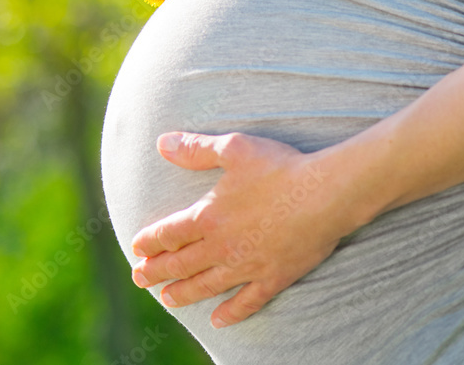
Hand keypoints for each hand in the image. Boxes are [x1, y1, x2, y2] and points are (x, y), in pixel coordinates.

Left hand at [130, 131, 357, 328]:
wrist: (328, 193)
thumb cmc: (279, 166)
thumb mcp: (232, 149)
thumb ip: (195, 149)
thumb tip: (161, 142)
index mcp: (207, 217)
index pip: (168, 234)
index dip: (149, 242)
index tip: (136, 249)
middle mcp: (221, 246)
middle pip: (180, 263)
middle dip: (156, 272)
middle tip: (139, 278)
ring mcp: (247, 265)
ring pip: (206, 285)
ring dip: (183, 293)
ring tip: (167, 299)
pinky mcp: (274, 277)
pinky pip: (247, 302)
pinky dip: (230, 313)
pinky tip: (218, 321)